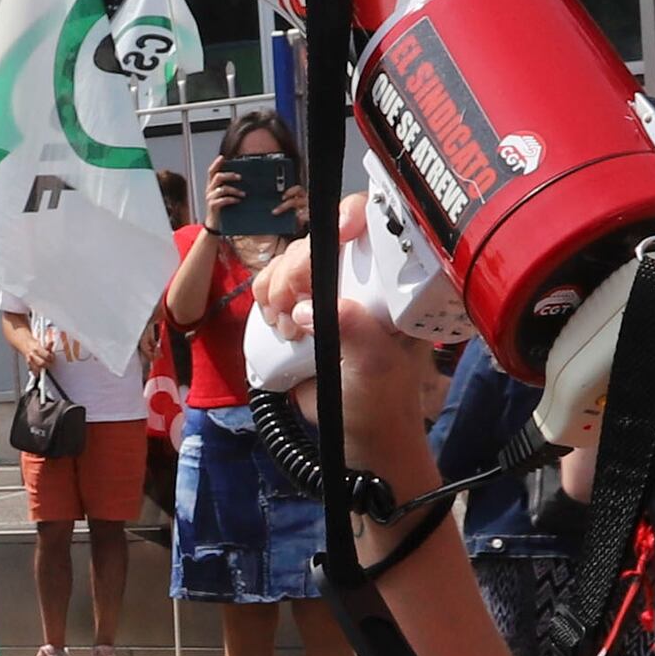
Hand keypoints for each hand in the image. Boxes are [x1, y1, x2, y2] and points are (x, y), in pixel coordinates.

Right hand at [203, 158, 256, 223]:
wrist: (215, 225)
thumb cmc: (222, 208)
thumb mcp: (224, 196)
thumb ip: (228, 187)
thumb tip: (242, 179)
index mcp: (211, 185)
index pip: (211, 171)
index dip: (216, 163)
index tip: (222, 157)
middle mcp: (209, 190)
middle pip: (217, 177)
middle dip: (229, 175)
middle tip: (240, 177)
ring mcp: (210, 198)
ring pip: (222, 189)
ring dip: (234, 190)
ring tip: (243, 194)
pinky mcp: (213, 206)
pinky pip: (223, 200)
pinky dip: (232, 199)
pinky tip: (238, 201)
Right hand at [248, 202, 446, 443]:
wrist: (358, 438)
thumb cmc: (381, 400)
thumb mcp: (376, 365)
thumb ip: (354, 331)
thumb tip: (307, 309)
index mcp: (390, 284)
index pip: (372, 227)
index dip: (349, 217)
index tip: (334, 235)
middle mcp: (358, 279)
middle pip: (317, 241)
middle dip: (296, 269)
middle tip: (292, 308)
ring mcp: (325, 294)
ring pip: (288, 261)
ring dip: (277, 288)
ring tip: (288, 330)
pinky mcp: (297, 311)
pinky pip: (270, 286)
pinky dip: (264, 298)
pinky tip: (276, 325)